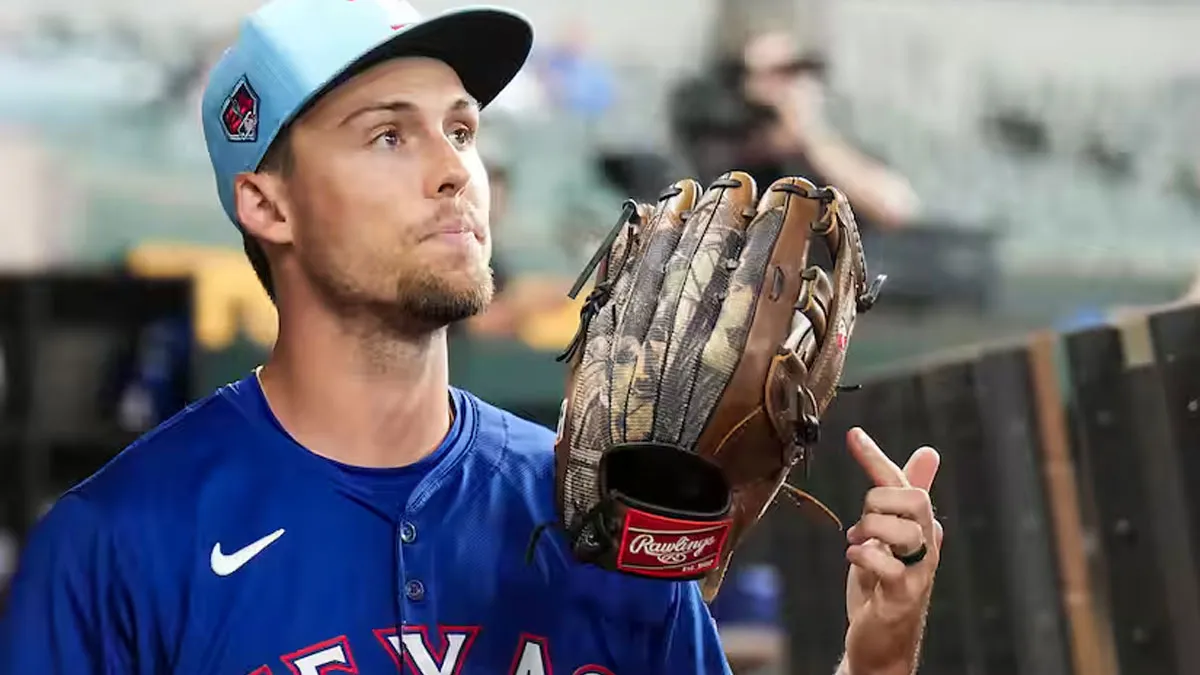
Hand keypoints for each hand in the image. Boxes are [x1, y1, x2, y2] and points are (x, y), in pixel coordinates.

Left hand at [842, 427, 942, 674]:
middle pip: (912, 499)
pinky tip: (855, 560)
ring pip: (901, 528)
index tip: (854, 435)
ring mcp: (919, 570)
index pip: (905, 483)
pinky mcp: (904, 595)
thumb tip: (928, 453)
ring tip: (858, 545)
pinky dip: (864, 556)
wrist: (881, 641)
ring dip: (869, 531)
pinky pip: (888, 564)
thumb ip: (898, 497)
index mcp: (922, 527)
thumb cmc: (883, 586)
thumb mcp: (886, 534)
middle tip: (862, 524)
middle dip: (877, 502)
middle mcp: (927, 545)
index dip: (877, 458)